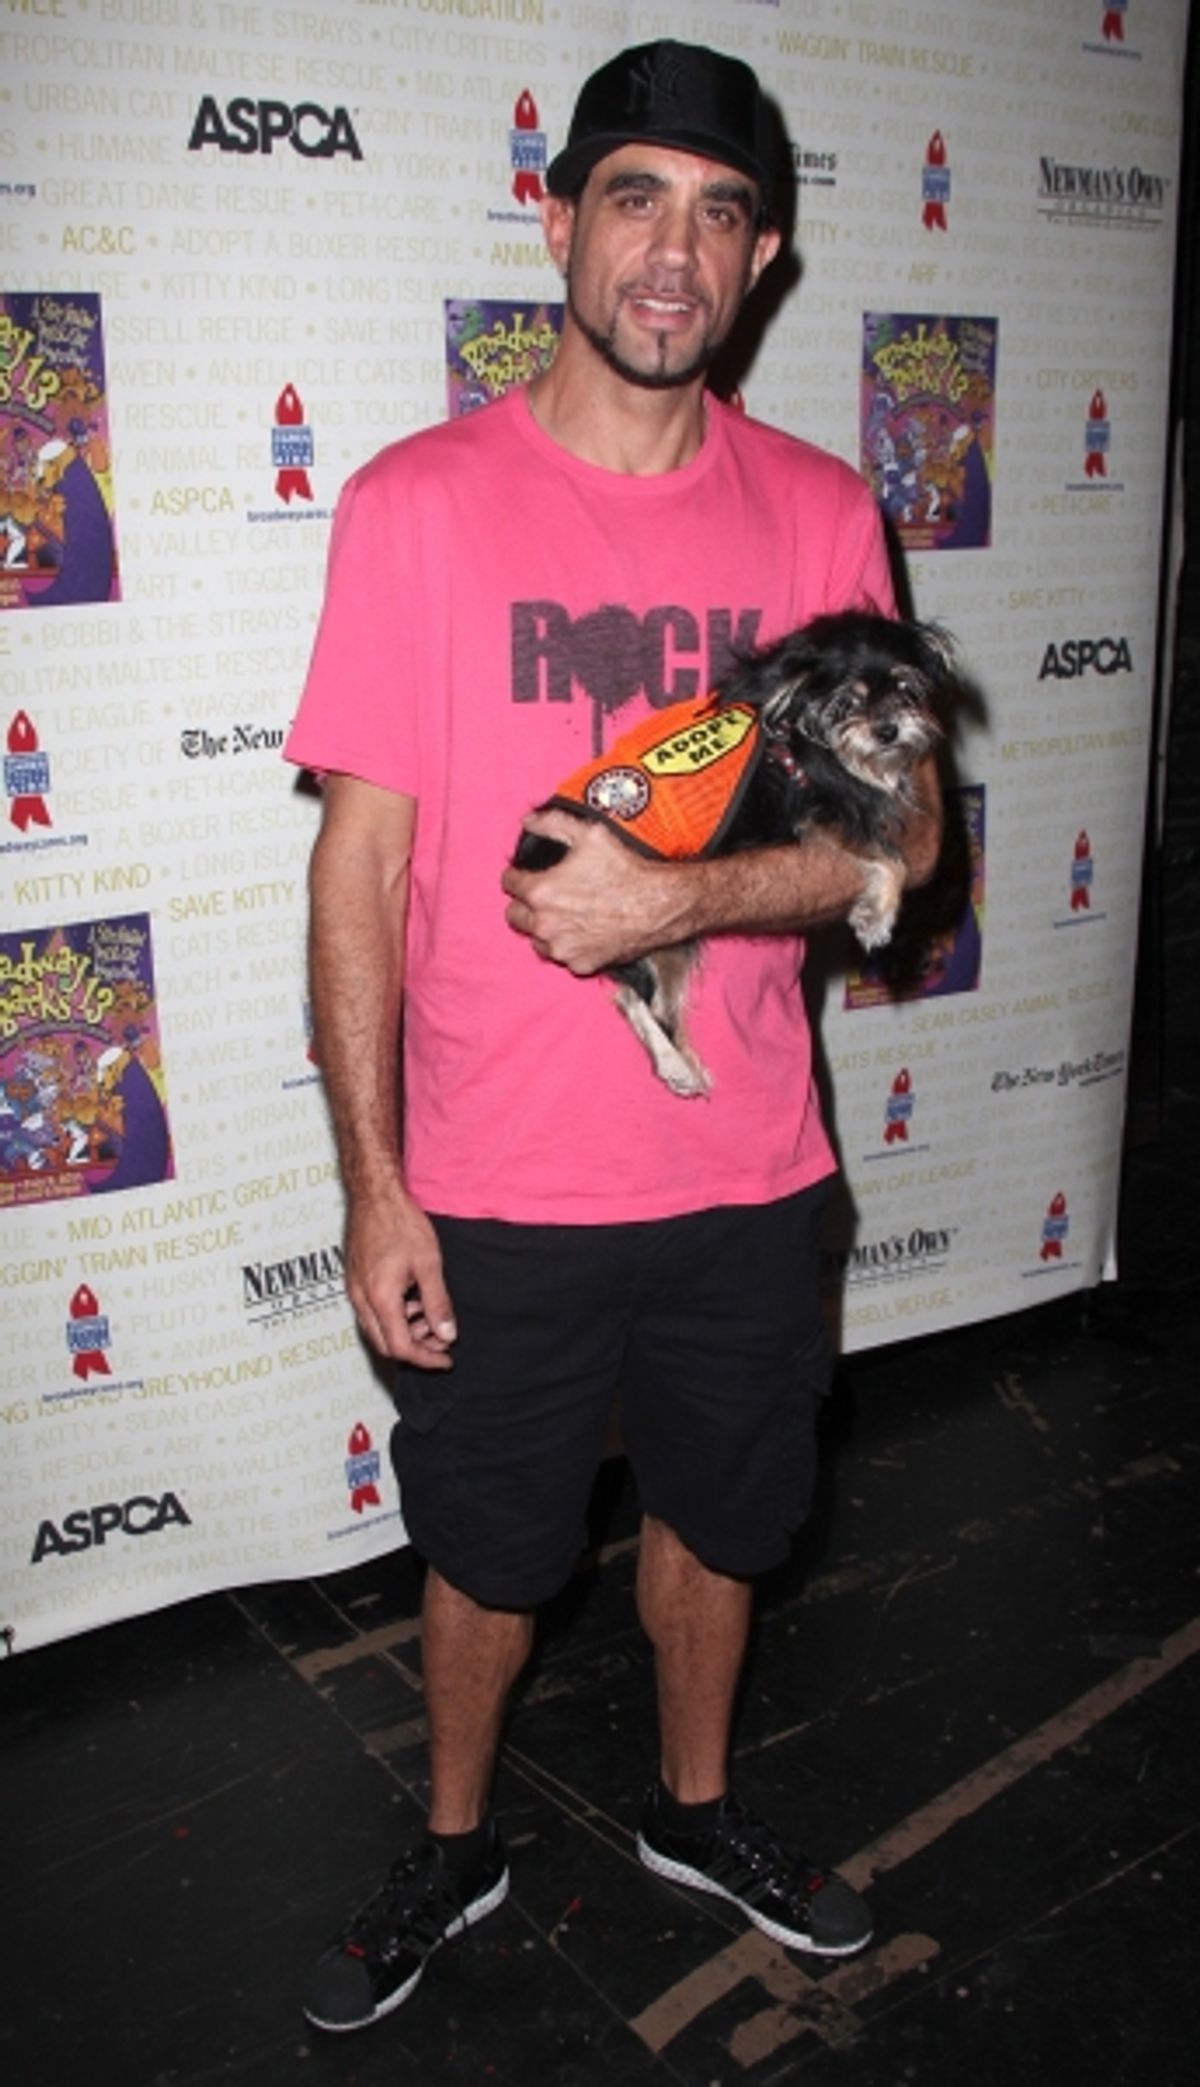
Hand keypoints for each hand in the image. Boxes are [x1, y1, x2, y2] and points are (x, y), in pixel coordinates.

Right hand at [344, 1179, 455, 1369]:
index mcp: (380, 1299)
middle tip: (441, 1339)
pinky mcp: (355, 1281)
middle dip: (416, 1349)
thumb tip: (447, 1334)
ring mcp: (355, 1291)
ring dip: (405, 1332)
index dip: (426, 1359)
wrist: (374, 1195)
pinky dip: (394, 1317)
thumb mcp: (428, 1264)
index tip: (446, 1358)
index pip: (401, 1348)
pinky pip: (372, 1313)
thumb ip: (437, 1303)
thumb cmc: (400, 1223)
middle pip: (385, 1345)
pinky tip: (413, 1301)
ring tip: (430, 1316)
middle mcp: (362, 1300)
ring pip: (377, 1330)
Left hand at [501, 808, 674, 972]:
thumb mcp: (590, 834)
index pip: (508, 883)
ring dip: (544, 928)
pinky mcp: (581, 965)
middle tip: (546, 895)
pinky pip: (563, 956)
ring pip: (536, 939)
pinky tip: (584, 930)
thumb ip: (552, 823)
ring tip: (566, 914)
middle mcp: (545, 925)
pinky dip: (569, 945)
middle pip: (514, 915)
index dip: (518, 874)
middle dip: (525, 903)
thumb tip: (528, 821)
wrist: (660, 905)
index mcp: (541, 892)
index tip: (528, 874)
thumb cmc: (626, 869)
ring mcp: (562, 949)